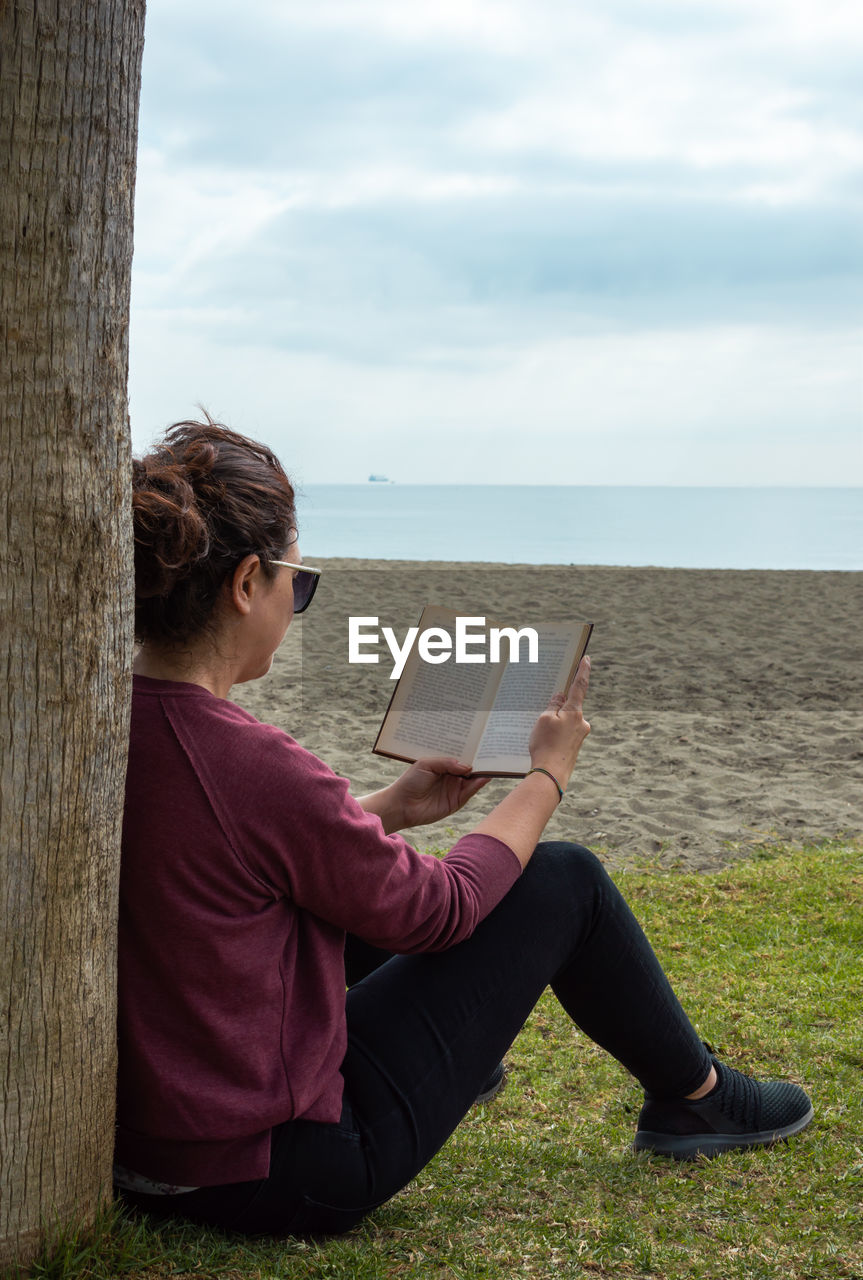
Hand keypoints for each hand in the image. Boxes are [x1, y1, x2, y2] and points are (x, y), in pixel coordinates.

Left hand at [387, 758, 489, 829]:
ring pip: (473, 779)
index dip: (470, 752)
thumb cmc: (410, 781)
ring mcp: (454, 789)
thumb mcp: (426, 764)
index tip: (482, 745)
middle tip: (492, 752)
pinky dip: (478, 785)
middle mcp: (451, 776)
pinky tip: (484, 777)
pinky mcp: (456, 802)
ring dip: (482, 773)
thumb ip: (447, 763)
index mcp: (443, 765)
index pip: (460, 757)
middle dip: (480, 761)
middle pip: (470, 768)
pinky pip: (470, 792)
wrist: (402, 804)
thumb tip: (467, 766)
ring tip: (493, 763)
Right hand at [527, 655, 590, 793]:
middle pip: (569, 706)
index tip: (586, 658)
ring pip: (565, 721)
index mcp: (574, 712)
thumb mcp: (544, 720)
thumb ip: (553, 705)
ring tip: (538, 734)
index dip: (582, 670)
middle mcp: (581, 722)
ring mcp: (579, 735)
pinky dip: (554, 733)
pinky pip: (564, 733)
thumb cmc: (546, 745)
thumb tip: (559, 697)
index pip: (579, 685)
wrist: (551, 775)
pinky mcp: (574, 746)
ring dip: (553, 722)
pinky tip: (543, 742)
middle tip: (542, 715)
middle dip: (556, 707)